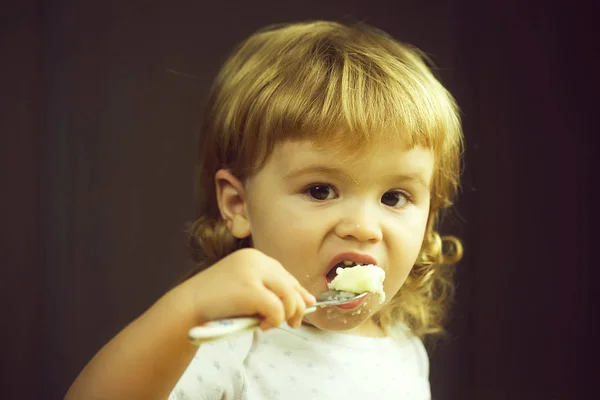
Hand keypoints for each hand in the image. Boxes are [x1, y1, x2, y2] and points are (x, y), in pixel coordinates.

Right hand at [178, 248, 315, 329]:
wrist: (187, 306)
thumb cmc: (215, 301)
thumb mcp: (245, 288)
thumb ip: (272, 290)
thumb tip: (308, 300)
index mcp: (253, 256)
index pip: (284, 274)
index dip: (297, 292)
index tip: (303, 306)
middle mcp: (255, 259)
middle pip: (290, 285)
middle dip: (297, 307)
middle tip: (293, 323)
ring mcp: (253, 273)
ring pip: (288, 297)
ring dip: (285, 315)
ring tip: (271, 325)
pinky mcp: (250, 289)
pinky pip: (277, 309)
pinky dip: (274, 321)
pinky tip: (262, 326)